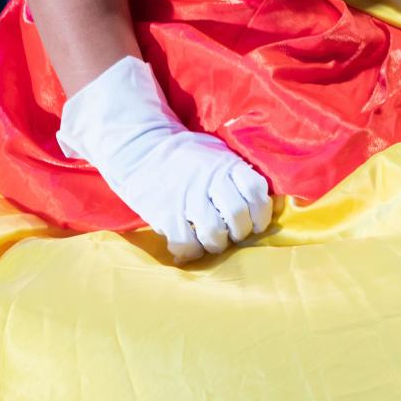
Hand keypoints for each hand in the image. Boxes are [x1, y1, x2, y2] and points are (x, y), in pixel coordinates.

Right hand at [57, 56, 273, 261]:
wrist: (140, 148)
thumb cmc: (183, 154)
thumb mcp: (215, 152)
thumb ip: (235, 173)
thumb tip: (259, 201)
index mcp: (225, 164)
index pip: (255, 190)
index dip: (261, 213)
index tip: (256, 223)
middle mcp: (209, 180)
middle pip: (237, 216)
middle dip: (239, 232)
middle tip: (232, 234)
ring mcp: (187, 197)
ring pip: (214, 234)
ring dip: (216, 244)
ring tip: (210, 241)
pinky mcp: (165, 213)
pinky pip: (186, 244)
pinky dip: (191, 252)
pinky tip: (189, 247)